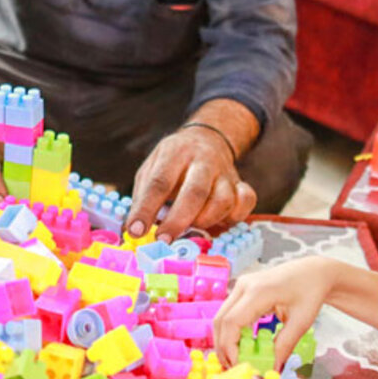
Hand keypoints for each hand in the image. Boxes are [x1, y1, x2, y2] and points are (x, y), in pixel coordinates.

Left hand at [127, 126, 256, 239]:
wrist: (208, 139)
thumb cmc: (173, 162)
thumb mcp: (151, 169)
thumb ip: (142, 198)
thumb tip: (132, 231)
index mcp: (175, 153)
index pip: (159, 182)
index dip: (146, 209)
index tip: (136, 230)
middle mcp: (202, 161)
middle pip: (195, 192)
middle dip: (178, 220)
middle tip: (163, 239)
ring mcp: (224, 172)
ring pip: (223, 200)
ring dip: (206, 220)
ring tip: (192, 227)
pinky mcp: (240, 183)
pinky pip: (246, 201)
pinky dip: (235, 216)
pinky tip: (220, 221)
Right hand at [213, 256, 339, 371]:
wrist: (314, 272)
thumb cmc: (310, 291)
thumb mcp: (301, 321)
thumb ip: (284, 345)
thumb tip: (273, 368)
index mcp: (259, 291)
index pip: (231, 322)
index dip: (229, 346)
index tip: (238, 365)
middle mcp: (244, 286)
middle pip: (220, 320)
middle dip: (223, 347)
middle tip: (233, 368)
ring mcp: (242, 286)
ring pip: (221, 317)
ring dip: (225, 339)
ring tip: (236, 359)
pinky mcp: (243, 290)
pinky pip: (229, 313)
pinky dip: (230, 331)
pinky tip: (240, 345)